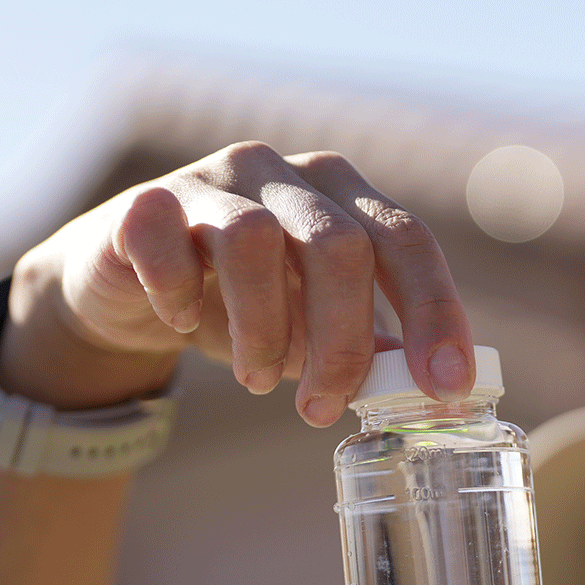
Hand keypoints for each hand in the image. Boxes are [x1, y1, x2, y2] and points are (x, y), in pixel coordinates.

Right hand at [0, 142, 472, 423]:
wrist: (137, 287)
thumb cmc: (248, 307)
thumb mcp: (319, 330)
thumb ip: (374, 348)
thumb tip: (435, 391)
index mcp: (346, 200)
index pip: (408, 242)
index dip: (435, 313)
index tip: (447, 386)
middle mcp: (288, 176)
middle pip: (338, 247)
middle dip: (341, 343)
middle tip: (322, 408)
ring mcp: (216, 180)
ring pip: (255, 243)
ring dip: (262, 332)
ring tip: (255, 381)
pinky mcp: (146, 202)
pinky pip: (165, 242)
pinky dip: (180, 296)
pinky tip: (184, 323)